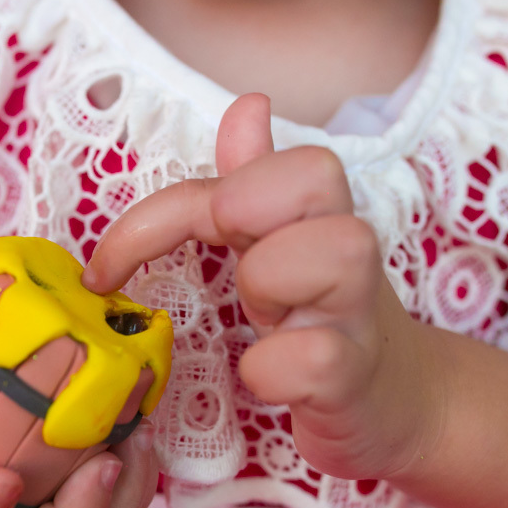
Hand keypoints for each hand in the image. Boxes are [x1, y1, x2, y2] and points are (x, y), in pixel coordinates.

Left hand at [82, 94, 443, 481]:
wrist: (398, 403)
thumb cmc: (322, 318)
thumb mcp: (279, 244)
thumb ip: (255, 179)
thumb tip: (246, 104)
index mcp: (317, 212)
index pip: (250, 166)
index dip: (165, 209)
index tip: (109, 267)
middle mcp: (348, 248)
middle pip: (316, 173)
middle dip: (245, 215)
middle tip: (233, 275)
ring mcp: (360, 311)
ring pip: (335, 252)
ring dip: (269, 287)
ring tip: (264, 323)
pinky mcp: (357, 378)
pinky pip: (316, 357)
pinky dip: (272, 372)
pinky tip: (269, 380)